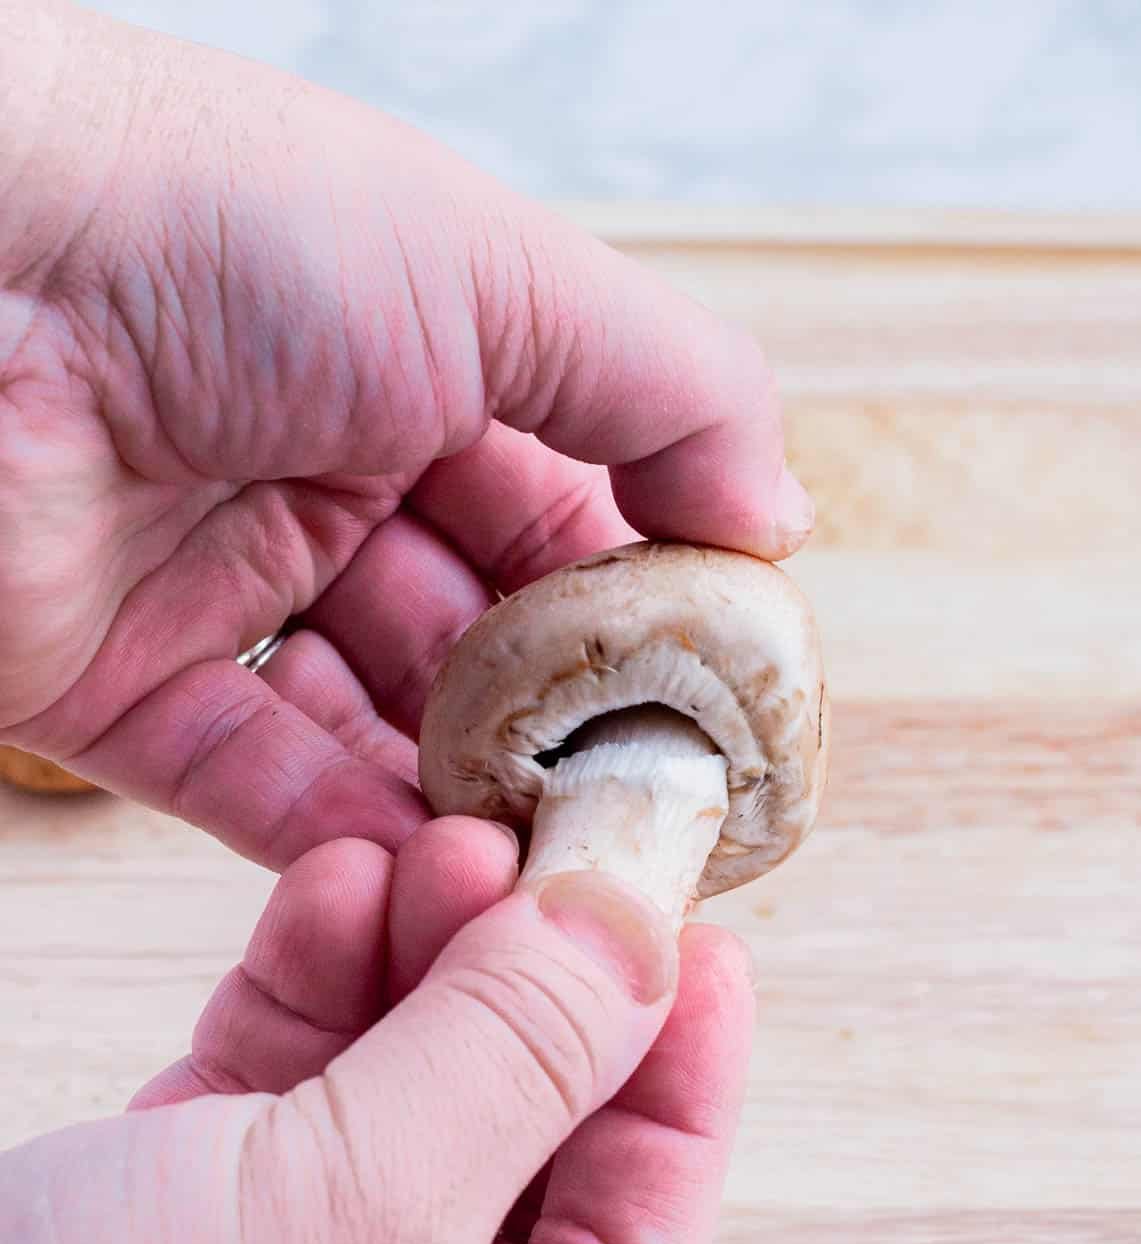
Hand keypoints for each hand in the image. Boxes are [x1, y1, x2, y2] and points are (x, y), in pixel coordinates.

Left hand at [0, 1, 809, 866]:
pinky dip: (339, 835)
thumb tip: (780, 516)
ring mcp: (211, 584)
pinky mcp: (111, 682)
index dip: (637, 601)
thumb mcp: (494, 272)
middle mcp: (313, 474)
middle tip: (635, 800)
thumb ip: (667, 390)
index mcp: (407, 360)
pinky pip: (249, 785)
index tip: (709, 693)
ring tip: (548, 858)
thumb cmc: (214, 222)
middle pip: (471, 635)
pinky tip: (430, 875)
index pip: (560, 509)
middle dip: (554, 719)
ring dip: (458, 792)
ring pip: (370, 727)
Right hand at [0, 822, 752, 1243]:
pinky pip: (278, 1118)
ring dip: (419, 979)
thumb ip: (515, 1063)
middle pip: (515, 1179)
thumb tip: (640, 939)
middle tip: (547, 862)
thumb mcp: (360, 1217)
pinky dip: (310, 1005)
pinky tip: (339, 895)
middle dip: (528, 1007)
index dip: (676, 1088)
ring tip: (438, 845)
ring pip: (395, 1130)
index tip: (703, 947)